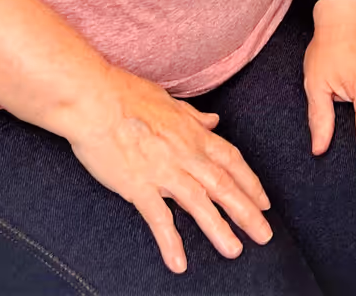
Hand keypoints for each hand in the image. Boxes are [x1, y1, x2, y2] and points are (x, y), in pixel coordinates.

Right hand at [61, 68, 272, 273]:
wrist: (91, 97)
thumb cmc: (124, 92)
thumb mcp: (166, 100)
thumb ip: (192, 116)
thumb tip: (213, 121)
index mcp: (192, 133)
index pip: (230, 161)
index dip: (250, 182)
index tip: (263, 201)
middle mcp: (184, 153)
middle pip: (224, 186)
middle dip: (247, 212)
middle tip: (264, 235)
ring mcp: (162, 171)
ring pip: (200, 203)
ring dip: (219, 229)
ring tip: (234, 250)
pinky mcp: (138, 185)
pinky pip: (159, 218)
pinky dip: (170, 242)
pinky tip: (179, 263)